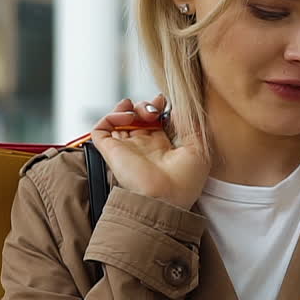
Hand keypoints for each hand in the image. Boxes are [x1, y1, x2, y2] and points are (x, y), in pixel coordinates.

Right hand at [89, 95, 207, 209]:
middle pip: (137, 119)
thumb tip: (180, 108)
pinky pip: (100, 130)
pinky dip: (110, 117)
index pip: (155, 122)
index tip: (163, 100)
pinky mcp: (112, 152)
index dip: (157, 107)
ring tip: (138, 111)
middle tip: (153, 108)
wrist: (165, 199)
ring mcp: (127, 149)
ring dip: (126, 108)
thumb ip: (191, 125)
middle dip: (144, 105)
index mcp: (163, 148)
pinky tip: (126, 116)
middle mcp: (144, 147)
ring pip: (118, 122)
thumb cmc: (185, 182)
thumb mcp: (199, 148)